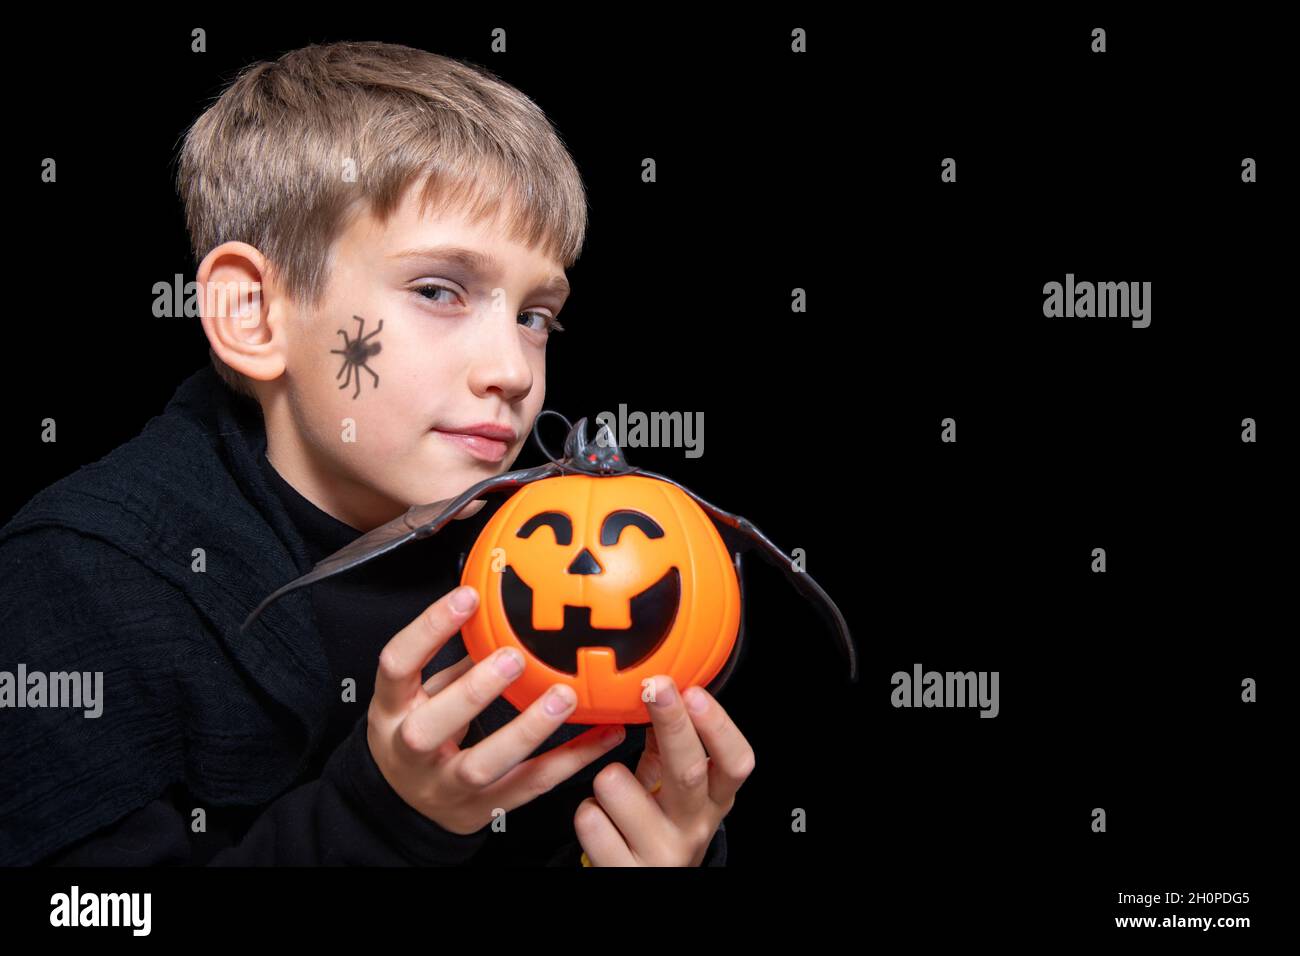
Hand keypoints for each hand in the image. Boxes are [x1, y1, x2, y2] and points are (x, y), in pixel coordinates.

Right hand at [366, 584, 625, 834]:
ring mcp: (445, 787)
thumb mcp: (421, 696)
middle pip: (429, 728)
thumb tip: (497, 616)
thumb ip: (456, 663)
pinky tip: (604, 735)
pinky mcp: (483, 810)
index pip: (396, 665)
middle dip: (473, 692)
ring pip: (483, 766)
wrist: (404, 808)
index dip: (428, 629)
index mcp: (390, 712)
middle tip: (515, 657)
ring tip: (564, 697)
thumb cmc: (418, 734)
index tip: (467, 597)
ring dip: (526, 730)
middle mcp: (409, 752)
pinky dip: (572, 759)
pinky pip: (532, 785)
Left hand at [574, 675, 754, 865]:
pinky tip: (602, 821)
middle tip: (655, 686)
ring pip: (618, 787)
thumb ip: (668, 745)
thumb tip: (659, 690)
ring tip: (613, 791)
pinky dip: (588, 811)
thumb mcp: (674, 789)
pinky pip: (590, 819)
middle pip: (687, 771)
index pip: (736, 762)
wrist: (643, 882)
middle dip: (671, 723)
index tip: (694, 691)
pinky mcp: (622, 870)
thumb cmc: (658, 825)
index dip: (718, 726)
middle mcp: (694, 827)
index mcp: (714, 800)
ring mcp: (660, 852)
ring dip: (607, 778)